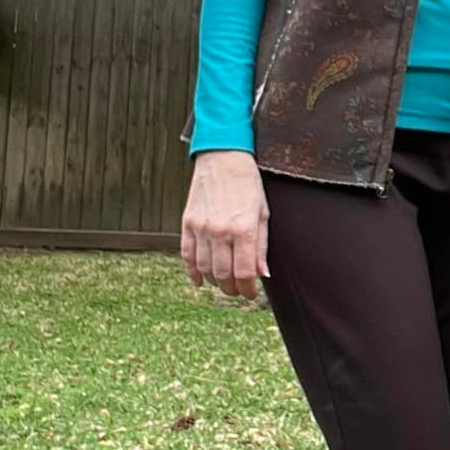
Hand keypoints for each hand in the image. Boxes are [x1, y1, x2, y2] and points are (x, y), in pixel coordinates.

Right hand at [181, 149, 268, 299]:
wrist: (223, 157)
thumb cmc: (247, 184)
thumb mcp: (263, 213)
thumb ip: (262, 246)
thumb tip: (263, 274)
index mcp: (244, 229)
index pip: (245, 272)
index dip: (248, 289)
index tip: (251, 293)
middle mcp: (221, 231)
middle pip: (224, 275)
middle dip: (232, 289)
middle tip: (238, 291)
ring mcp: (201, 228)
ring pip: (205, 269)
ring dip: (215, 282)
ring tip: (223, 284)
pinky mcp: (187, 223)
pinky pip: (187, 255)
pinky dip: (192, 271)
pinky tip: (200, 280)